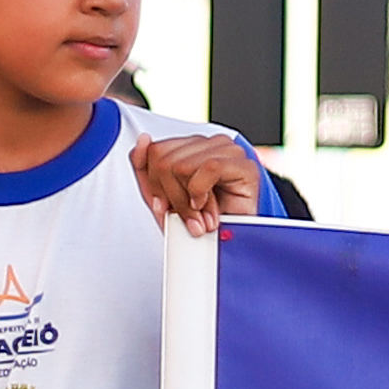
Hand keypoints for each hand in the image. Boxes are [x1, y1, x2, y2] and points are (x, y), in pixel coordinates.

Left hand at [133, 131, 266, 236]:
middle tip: (185, 214)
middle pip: (165, 158)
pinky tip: (209, 207)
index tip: (168, 205)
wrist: (227, 248)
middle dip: (170, 195)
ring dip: (186, 200)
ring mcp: (229, 152)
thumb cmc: (199, 222)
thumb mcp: (160, 196)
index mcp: (193, 147)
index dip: (155, 184)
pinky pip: (209, 168)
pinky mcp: (245, 166)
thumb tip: (143, 140)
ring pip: (183, 165)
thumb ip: (144, 167)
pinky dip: (202, 193)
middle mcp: (211, 144)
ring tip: (199, 215)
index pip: (155, 150)